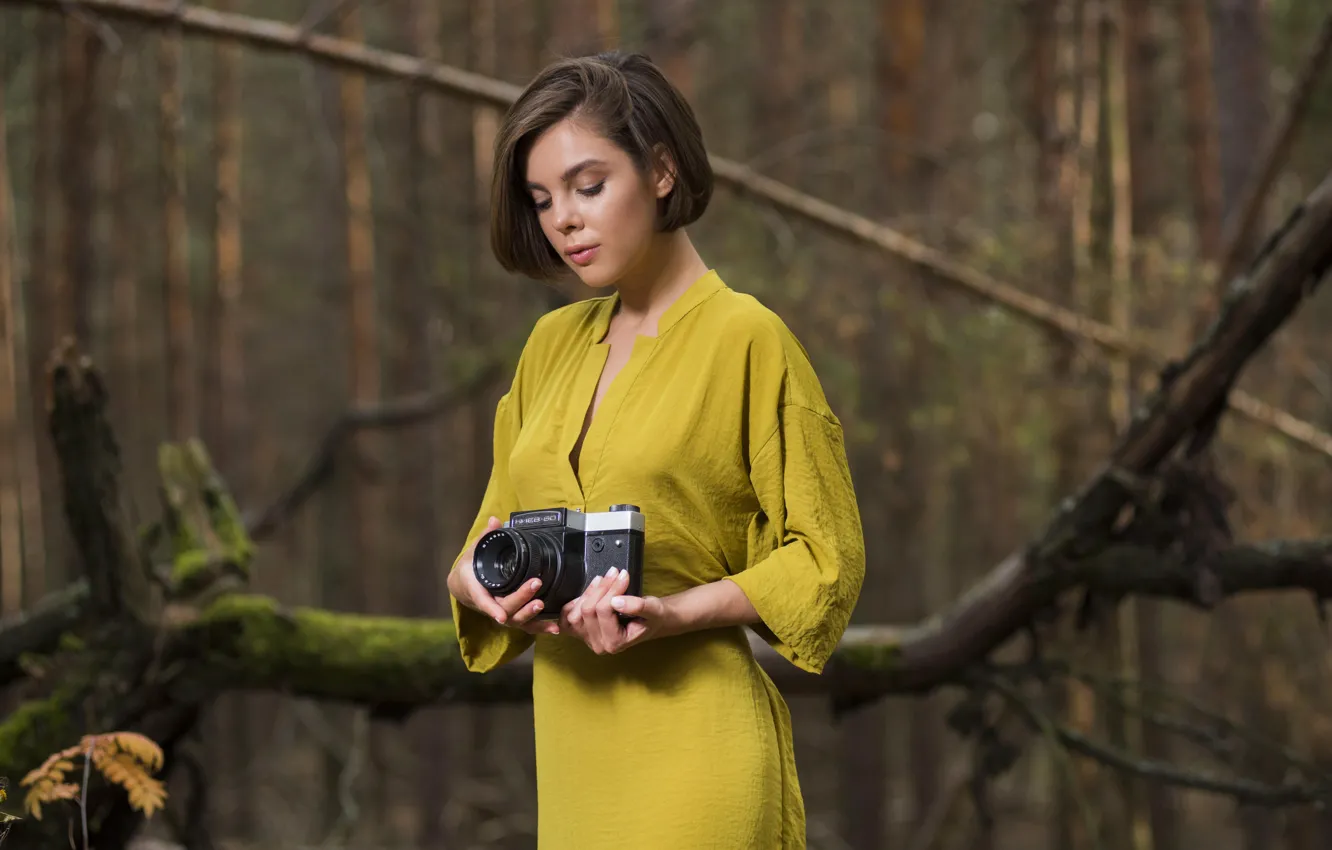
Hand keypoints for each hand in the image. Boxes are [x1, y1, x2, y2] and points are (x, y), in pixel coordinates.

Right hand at [447, 516, 560, 635]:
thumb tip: (494, 521)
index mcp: (477, 589)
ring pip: (515, 620)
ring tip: (542, 605)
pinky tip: (555, 628)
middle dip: (520, 598)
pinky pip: (526, 625)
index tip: (500, 615)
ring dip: (530, 614)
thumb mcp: (474, 551)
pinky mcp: (512, 616)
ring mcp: (501, 612)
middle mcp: (490, 604)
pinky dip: (540, 627)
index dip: (491, 609)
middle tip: (535, 583)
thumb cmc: (471, 569)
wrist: (464, 585)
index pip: (483, 601)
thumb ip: (485, 537)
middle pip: (504, 607)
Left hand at [561, 567, 677, 653]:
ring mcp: (587, 639)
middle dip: (600, 588)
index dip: (612, 589)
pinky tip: (588, 592)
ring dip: (588, 593)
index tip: (623, 575)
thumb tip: (616, 600)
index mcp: (615, 643)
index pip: (604, 612)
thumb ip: (638, 606)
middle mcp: (598, 645)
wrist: (651, 622)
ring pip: (575, 614)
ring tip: (602, 580)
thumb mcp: (653, 610)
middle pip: (587, 611)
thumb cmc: (652, 618)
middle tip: (613, 573)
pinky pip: (567, 618)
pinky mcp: (581, 632)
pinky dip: (573, 603)